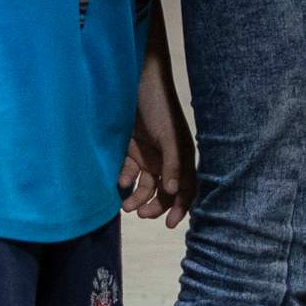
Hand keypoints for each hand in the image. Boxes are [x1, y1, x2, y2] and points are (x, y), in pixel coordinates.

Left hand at [121, 53, 196, 221]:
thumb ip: (173, 164)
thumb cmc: (159, 105)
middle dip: (154, 206)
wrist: (136, 80)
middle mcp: (166, 159)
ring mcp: (148, 155)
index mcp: (182, 156)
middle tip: (141, 214)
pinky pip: (127, 172)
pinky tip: (118, 182)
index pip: (186, 188)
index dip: (180, 207)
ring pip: (144, 186)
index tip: (170, 224)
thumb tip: (174, 192)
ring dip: (137, 198)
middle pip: (163, 192)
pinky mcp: (129, 149)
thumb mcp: (169, 136)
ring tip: (126, 206)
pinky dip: (123, 180)